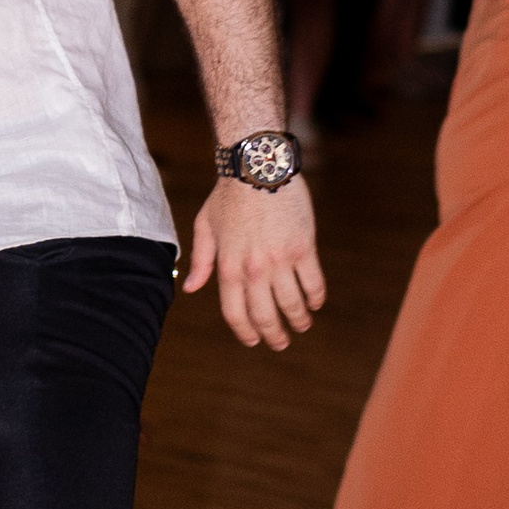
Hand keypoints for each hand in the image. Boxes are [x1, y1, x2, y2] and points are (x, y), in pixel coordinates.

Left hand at [183, 174, 324, 350]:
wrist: (257, 166)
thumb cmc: (228, 195)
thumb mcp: (206, 227)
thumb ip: (201, 261)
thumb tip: (192, 289)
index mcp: (228, 266)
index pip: (235, 312)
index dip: (246, 332)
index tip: (255, 341)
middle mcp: (253, 268)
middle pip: (265, 315)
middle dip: (274, 335)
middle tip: (281, 342)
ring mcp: (280, 260)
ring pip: (293, 304)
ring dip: (299, 320)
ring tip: (302, 324)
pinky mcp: (303, 247)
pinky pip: (313, 282)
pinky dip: (316, 298)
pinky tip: (315, 302)